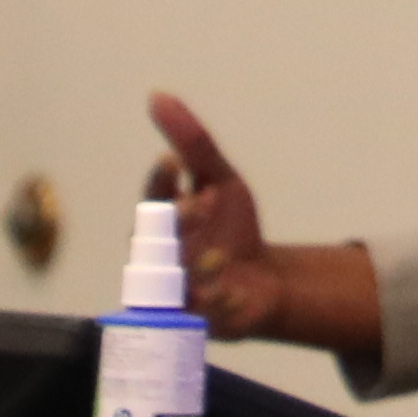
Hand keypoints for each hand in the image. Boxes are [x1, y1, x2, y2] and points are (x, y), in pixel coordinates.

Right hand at [141, 92, 379, 358]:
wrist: (264, 281)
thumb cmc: (232, 229)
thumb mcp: (222, 182)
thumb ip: (193, 144)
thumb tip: (157, 96)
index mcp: (165, 222)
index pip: (154, 199)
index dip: (160, 183)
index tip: (171, 162)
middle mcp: (165, 258)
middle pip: (159, 241)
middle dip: (177, 222)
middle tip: (200, 200)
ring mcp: (181, 292)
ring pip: (176, 283)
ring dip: (195, 269)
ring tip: (217, 257)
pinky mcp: (202, 321)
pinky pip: (203, 317)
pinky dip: (217, 307)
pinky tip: (233, 294)